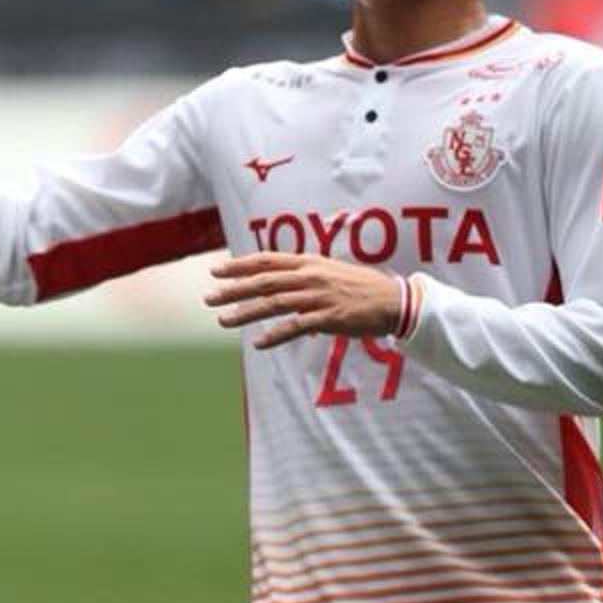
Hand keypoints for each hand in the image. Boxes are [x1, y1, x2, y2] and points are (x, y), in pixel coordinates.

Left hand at [205, 253, 402, 349]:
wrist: (392, 300)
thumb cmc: (358, 286)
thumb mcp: (327, 271)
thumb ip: (301, 277)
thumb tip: (277, 287)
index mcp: (308, 262)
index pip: (266, 260)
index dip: (238, 265)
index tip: (215, 271)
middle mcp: (309, 276)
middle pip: (263, 281)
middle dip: (233, 290)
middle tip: (209, 298)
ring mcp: (319, 297)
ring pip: (274, 303)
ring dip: (246, 313)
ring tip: (224, 321)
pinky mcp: (329, 318)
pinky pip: (296, 327)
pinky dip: (276, 335)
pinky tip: (258, 343)